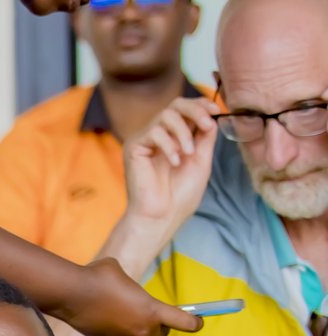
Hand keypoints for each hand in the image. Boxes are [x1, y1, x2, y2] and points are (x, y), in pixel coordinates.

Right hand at [55, 257, 201, 335]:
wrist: (71, 293)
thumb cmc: (99, 276)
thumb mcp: (122, 273)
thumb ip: (132, 286)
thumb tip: (124, 289)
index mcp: (152, 310)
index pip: (184, 322)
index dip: (195, 323)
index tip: (199, 322)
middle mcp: (141, 329)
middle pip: (161, 333)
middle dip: (162, 326)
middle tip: (157, 315)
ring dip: (142, 331)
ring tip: (132, 317)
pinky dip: (121, 332)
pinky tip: (110, 319)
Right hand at [125, 97, 220, 240]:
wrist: (163, 215)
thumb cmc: (181, 193)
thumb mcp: (202, 159)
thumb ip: (205, 136)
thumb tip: (212, 115)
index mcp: (174, 136)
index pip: (186, 108)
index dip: (202, 104)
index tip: (217, 111)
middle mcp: (158, 134)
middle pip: (176, 104)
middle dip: (195, 111)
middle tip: (206, 125)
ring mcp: (145, 140)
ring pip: (166, 115)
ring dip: (183, 132)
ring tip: (188, 153)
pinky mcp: (134, 147)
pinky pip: (155, 132)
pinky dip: (170, 145)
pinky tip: (174, 162)